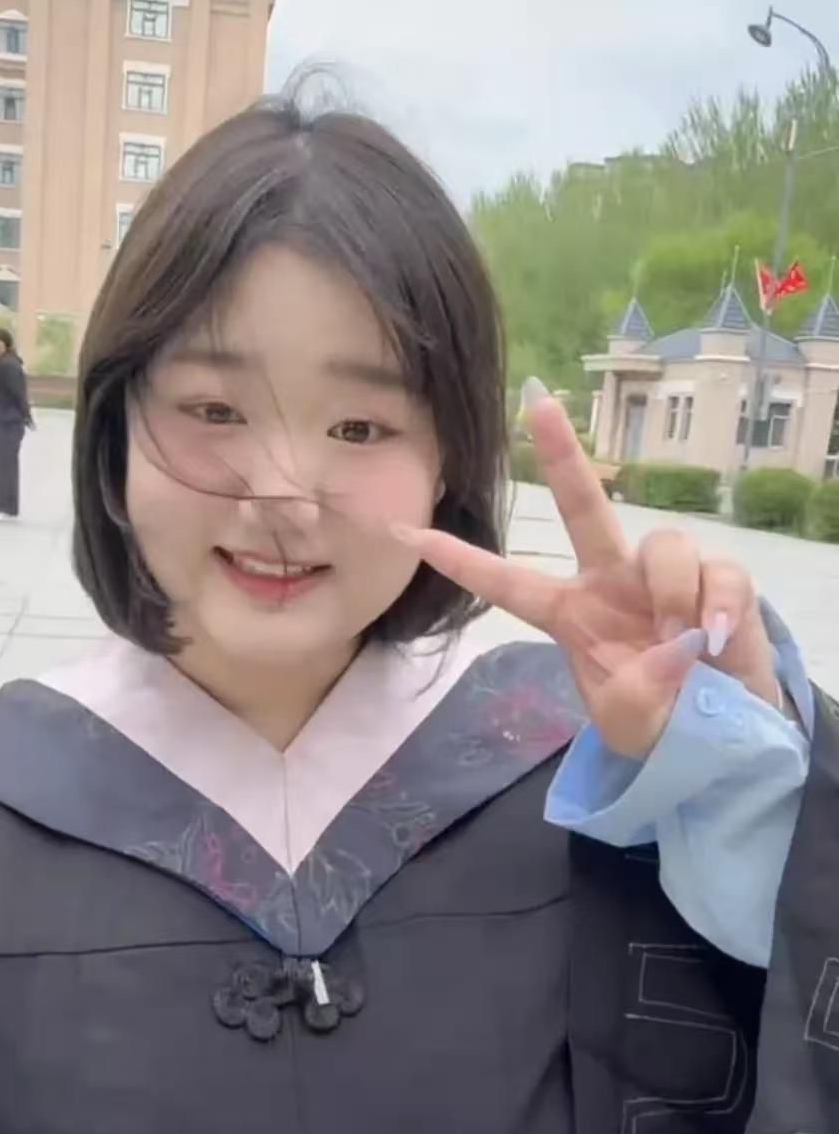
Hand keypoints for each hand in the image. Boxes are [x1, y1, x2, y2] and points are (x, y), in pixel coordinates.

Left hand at [394, 383, 778, 757]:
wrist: (728, 730)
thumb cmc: (664, 721)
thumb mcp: (633, 724)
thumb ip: (640, 696)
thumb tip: (675, 645)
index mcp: (570, 613)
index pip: (506, 583)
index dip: (459, 559)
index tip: (405, 530)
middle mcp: (612, 579)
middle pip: (584, 506)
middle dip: (561, 454)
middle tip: (538, 402)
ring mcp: (665, 574)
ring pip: (662, 548)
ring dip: (672, 597)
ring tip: (683, 647)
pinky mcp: (719, 577)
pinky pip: (718, 573)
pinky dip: (720, 607)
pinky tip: (717, 640)